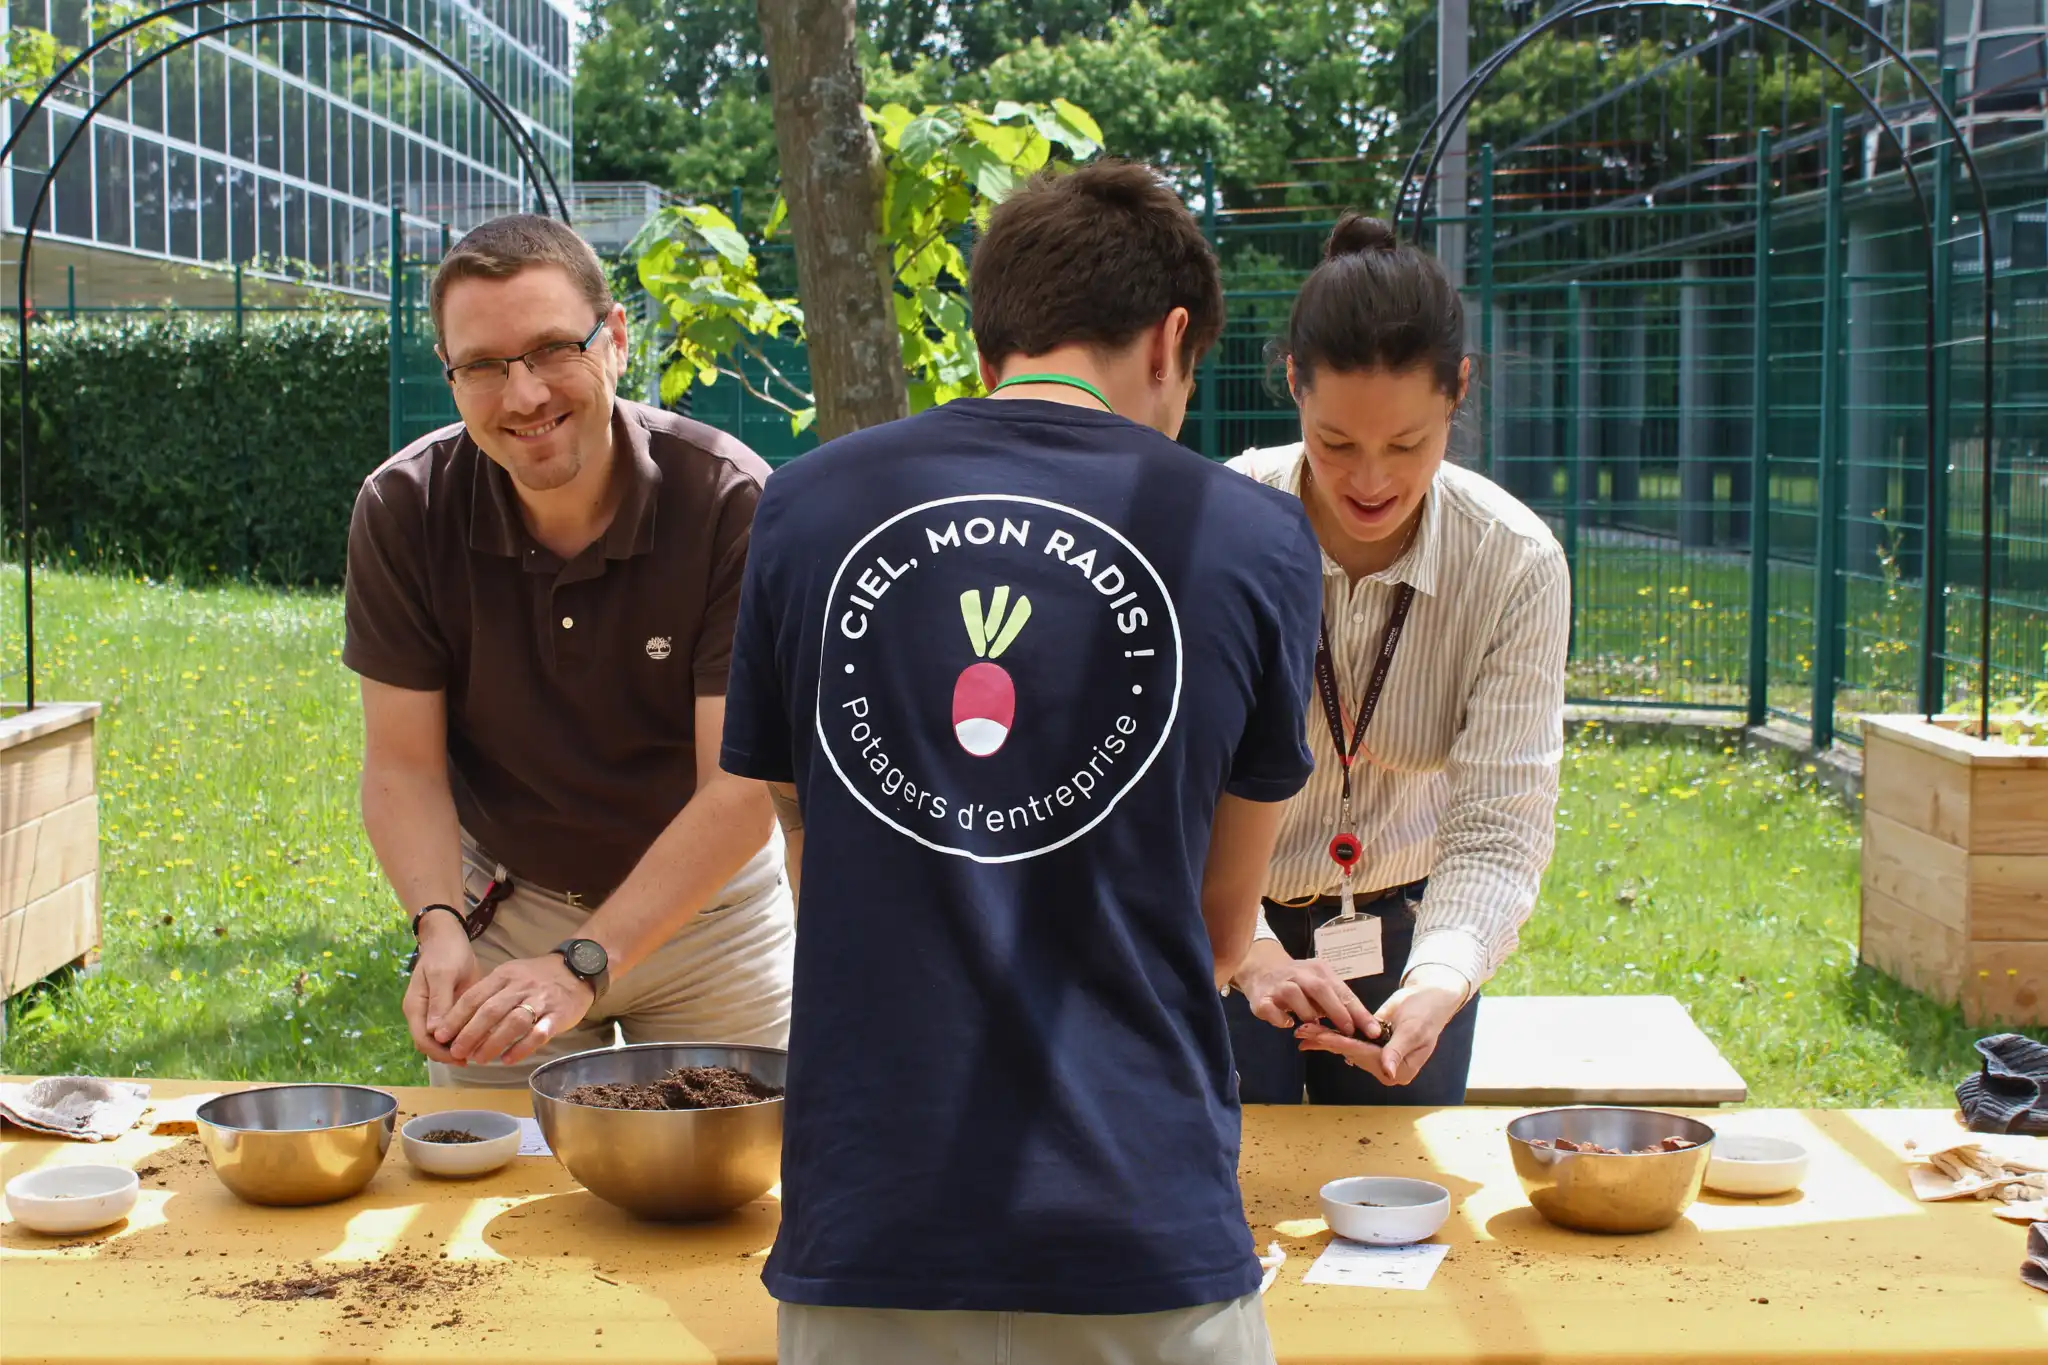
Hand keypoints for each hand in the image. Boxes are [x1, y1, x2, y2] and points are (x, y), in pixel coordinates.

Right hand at [402, 917, 480, 1064]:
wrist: (449, 938)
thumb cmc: (445, 953)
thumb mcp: (443, 974)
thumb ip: (439, 1002)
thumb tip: (434, 1032)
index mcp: (415, 1008)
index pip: (423, 1041)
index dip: (440, 1053)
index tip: (462, 1057)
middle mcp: (422, 1015)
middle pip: (432, 1045)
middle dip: (450, 1054)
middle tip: (477, 1057)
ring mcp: (434, 1014)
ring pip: (442, 1041)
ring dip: (458, 1048)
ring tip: (482, 1051)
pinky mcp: (447, 1010)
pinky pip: (453, 1030)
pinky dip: (464, 1037)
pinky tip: (482, 1039)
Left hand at [434, 954, 595, 1067]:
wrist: (578, 968)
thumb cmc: (538, 976)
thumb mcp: (510, 974)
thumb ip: (488, 993)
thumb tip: (459, 1020)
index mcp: (505, 976)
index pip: (474, 997)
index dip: (456, 1018)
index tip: (441, 1036)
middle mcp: (520, 987)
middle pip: (490, 1011)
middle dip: (470, 1034)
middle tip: (456, 1053)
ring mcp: (540, 1001)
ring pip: (513, 1023)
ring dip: (493, 1043)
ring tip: (479, 1060)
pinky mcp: (558, 1015)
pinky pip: (538, 1033)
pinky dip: (522, 1048)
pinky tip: (508, 1059)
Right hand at [1233, 942, 1379, 1038]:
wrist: (1261, 969)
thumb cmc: (1298, 981)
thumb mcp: (1319, 985)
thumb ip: (1336, 1001)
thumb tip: (1362, 1026)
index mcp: (1319, 971)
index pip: (1343, 991)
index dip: (1359, 1012)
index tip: (1373, 1031)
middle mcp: (1300, 974)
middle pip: (1320, 989)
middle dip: (1338, 1011)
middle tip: (1349, 1031)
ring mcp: (1279, 985)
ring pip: (1295, 995)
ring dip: (1308, 1014)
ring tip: (1315, 1027)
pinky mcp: (1262, 998)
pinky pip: (1270, 1009)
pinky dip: (1280, 1018)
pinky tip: (1288, 1024)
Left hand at [1294, 965, 1469, 1084]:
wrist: (1429, 997)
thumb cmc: (1426, 1013)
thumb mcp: (1413, 1030)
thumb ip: (1397, 1050)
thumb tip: (1388, 1072)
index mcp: (1400, 1070)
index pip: (1366, 1056)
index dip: (1344, 1045)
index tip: (1323, 1037)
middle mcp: (1387, 1068)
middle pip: (1352, 1054)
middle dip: (1327, 1042)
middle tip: (1303, 1033)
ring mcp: (1378, 1058)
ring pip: (1347, 1048)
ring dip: (1324, 1039)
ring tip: (1302, 1033)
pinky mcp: (1370, 1046)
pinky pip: (1349, 1041)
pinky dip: (1332, 1036)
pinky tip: (1313, 1035)